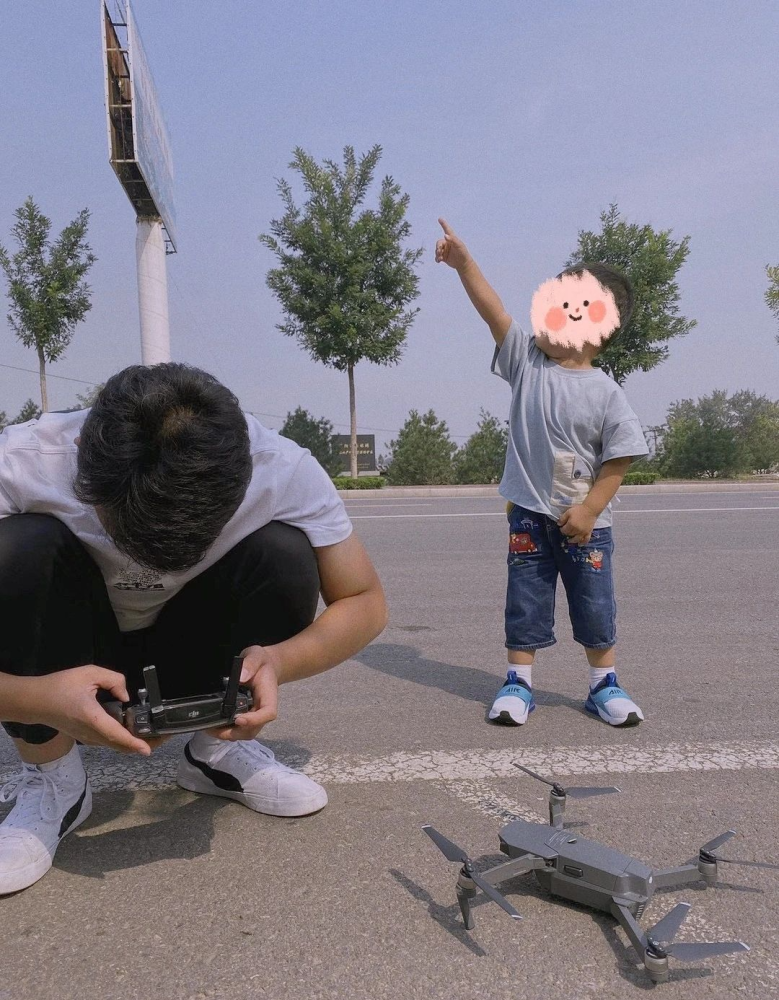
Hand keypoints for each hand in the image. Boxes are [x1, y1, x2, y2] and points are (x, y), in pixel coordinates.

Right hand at [34, 665, 150, 755]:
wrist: (35, 701)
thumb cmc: (60, 686)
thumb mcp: (89, 673)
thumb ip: (113, 680)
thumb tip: (126, 696)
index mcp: (92, 718)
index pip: (116, 734)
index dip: (134, 743)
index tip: (148, 749)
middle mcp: (90, 733)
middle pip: (120, 745)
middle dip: (143, 744)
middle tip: (162, 736)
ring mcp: (87, 738)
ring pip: (115, 746)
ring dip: (134, 743)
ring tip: (153, 734)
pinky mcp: (85, 738)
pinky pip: (108, 742)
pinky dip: (123, 741)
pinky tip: (134, 731)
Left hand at [208, 645, 280, 741]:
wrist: (264, 667)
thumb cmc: (261, 662)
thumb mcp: (257, 655)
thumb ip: (250, 663)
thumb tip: (240, 677)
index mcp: (269, 696)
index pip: (268, 713)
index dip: (254, 720)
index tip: (238, 719)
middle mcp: (263, 710)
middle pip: (253, 729)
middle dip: (234, 733)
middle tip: (214, 728)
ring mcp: (254, 715)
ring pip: (245, 733)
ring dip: (228, 735)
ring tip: (210, 728)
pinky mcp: (246, 716)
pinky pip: (239, 729)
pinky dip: (226, 731)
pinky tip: (213, 725)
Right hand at [435, 218, 470, 270]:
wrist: (463, 264)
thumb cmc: (463, 253)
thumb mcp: (459, 245)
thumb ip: (452, 240)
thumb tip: (445, 235)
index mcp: (451, 239)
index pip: (447, 230)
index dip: (443, 224)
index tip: (440, 218)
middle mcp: (447, 243)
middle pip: (439, 243)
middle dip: (438, 247)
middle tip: (439, 252)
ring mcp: (445, 250)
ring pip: (437, 250)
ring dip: (437, 254)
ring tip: (440, 258)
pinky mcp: (443, 257)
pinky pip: (437, 256)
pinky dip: (437, 258)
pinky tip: (438, 261)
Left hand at [558, 504, 597, 544]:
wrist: (590, 509)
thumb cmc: (579, 510)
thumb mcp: (568, 512)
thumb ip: (562, 519)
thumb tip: (559, 525)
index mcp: (571, 525)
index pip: (564, 530)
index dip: (562, 529)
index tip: (562, 527)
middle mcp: (577, 530)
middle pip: (570, 535)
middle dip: (567, 534)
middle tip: (566, 531)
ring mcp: (583, 532)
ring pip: (576, 539)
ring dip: (572, 541)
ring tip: (570, 540)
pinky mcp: (589, 533)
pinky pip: (586, 540)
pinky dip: (582, 543)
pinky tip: (580, 544)